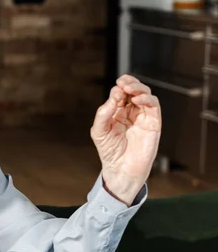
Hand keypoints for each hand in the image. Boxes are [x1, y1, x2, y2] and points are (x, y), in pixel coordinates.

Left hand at [90, 75, 161, 204]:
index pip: (120, 93)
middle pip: (134, 90)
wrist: (120, 169)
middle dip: (130, 82)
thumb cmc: (109, 151)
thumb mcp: (99, 131)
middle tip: (123, 82)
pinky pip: (153, 106)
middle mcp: (130, 112)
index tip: (116, 89)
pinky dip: (147, 99)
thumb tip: (114, 95)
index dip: (119, 87)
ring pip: (145, 95)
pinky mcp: (153, 123)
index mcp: (117, 112)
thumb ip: (103, 113)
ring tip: (129, 89)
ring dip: (139, 88)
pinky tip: (138, 100)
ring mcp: (142, 117)